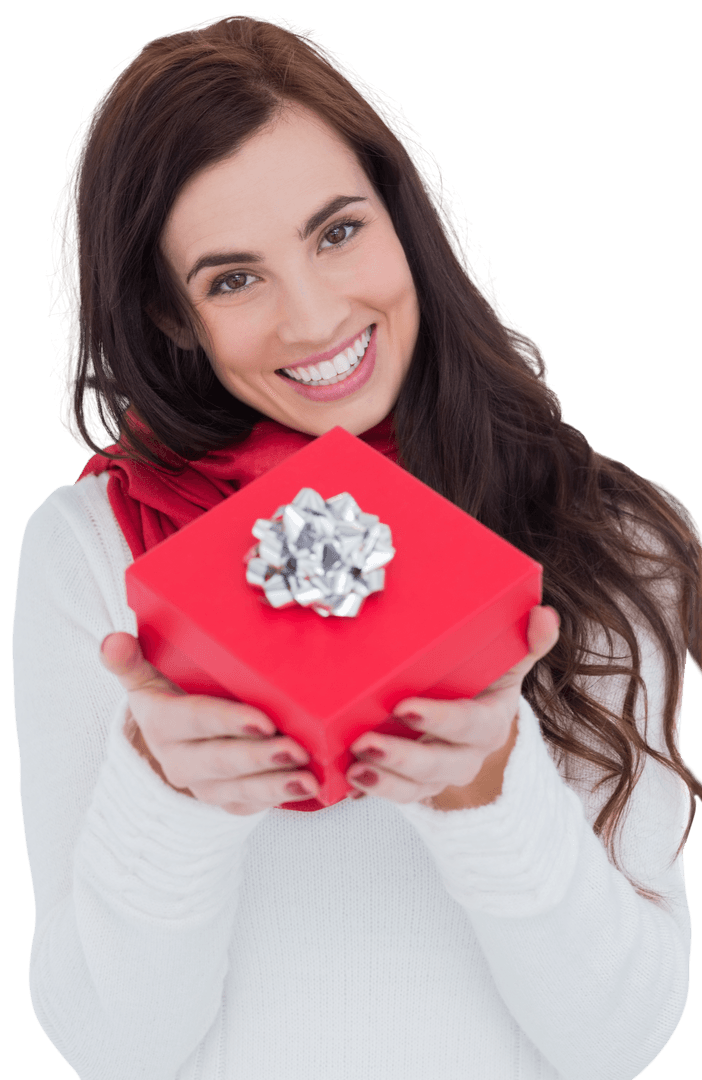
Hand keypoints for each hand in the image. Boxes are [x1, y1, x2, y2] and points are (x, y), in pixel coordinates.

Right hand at [99, 632, 318, 814]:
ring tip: (308, 778)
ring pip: (238, 791)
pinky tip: (306, 790)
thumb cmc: (169, 693)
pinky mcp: (225, 799)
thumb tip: (113, 642)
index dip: (227, 722)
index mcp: (161, 723)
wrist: (169, 732)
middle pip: (221, 762)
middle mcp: (179, 760)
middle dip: (259, 758)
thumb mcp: (146, 673)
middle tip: (294, 750)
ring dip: (275, 786)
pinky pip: (249, 805)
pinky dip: (278, 798)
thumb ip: (129, 659)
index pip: (194, 721)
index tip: (263, 721)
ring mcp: (202, 784)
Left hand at [346, 605, 559, 807]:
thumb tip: (544, 615)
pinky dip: (373, 790)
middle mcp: (468, 754)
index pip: (471, 724)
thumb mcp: (507, 662)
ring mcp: (442, 774)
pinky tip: (348, 781)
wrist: (477, 717)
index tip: (406, 707)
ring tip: (356, 767)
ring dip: (385, 781)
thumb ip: (526, 643)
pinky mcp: (417, 786)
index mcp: (491, 722)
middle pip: (441, 765)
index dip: (441, 720)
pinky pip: (398, 796)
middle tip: (366, 742)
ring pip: (418, 788)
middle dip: (404, 757)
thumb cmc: (484, 683)